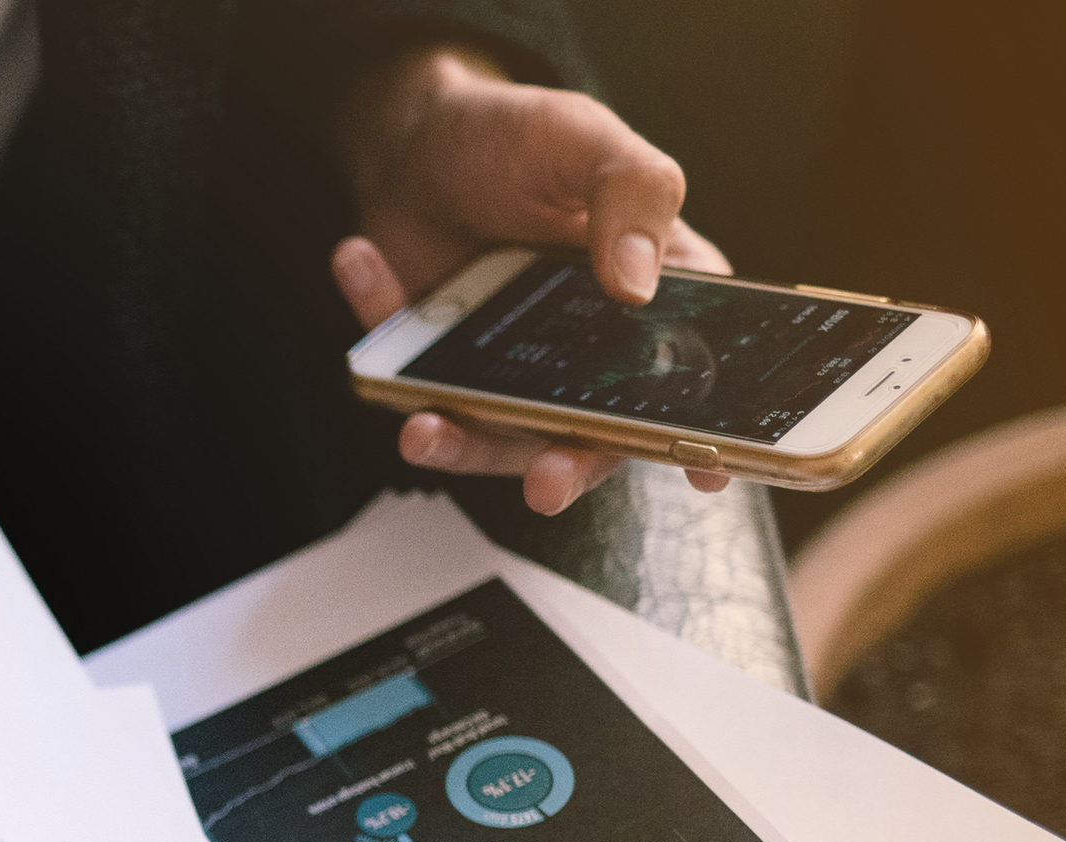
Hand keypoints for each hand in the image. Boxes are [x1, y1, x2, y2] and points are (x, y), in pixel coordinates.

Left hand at [331, 46, 736, 514]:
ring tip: (422, 428)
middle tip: (545, 480)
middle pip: (589, 435)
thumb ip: (632, 196)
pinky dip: (381, 330)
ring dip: (457, 442)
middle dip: (565, 467)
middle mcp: (585, 354)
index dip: (700, 428)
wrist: (419, 138)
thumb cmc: (520, 138)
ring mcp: (508, 372)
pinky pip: (407, 377)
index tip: (705, 473)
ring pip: (492, 435)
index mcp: (654, 298)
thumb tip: (636, 283)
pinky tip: (360, 262)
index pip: (691, 374)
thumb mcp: (587, 142)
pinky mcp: (436, 369)